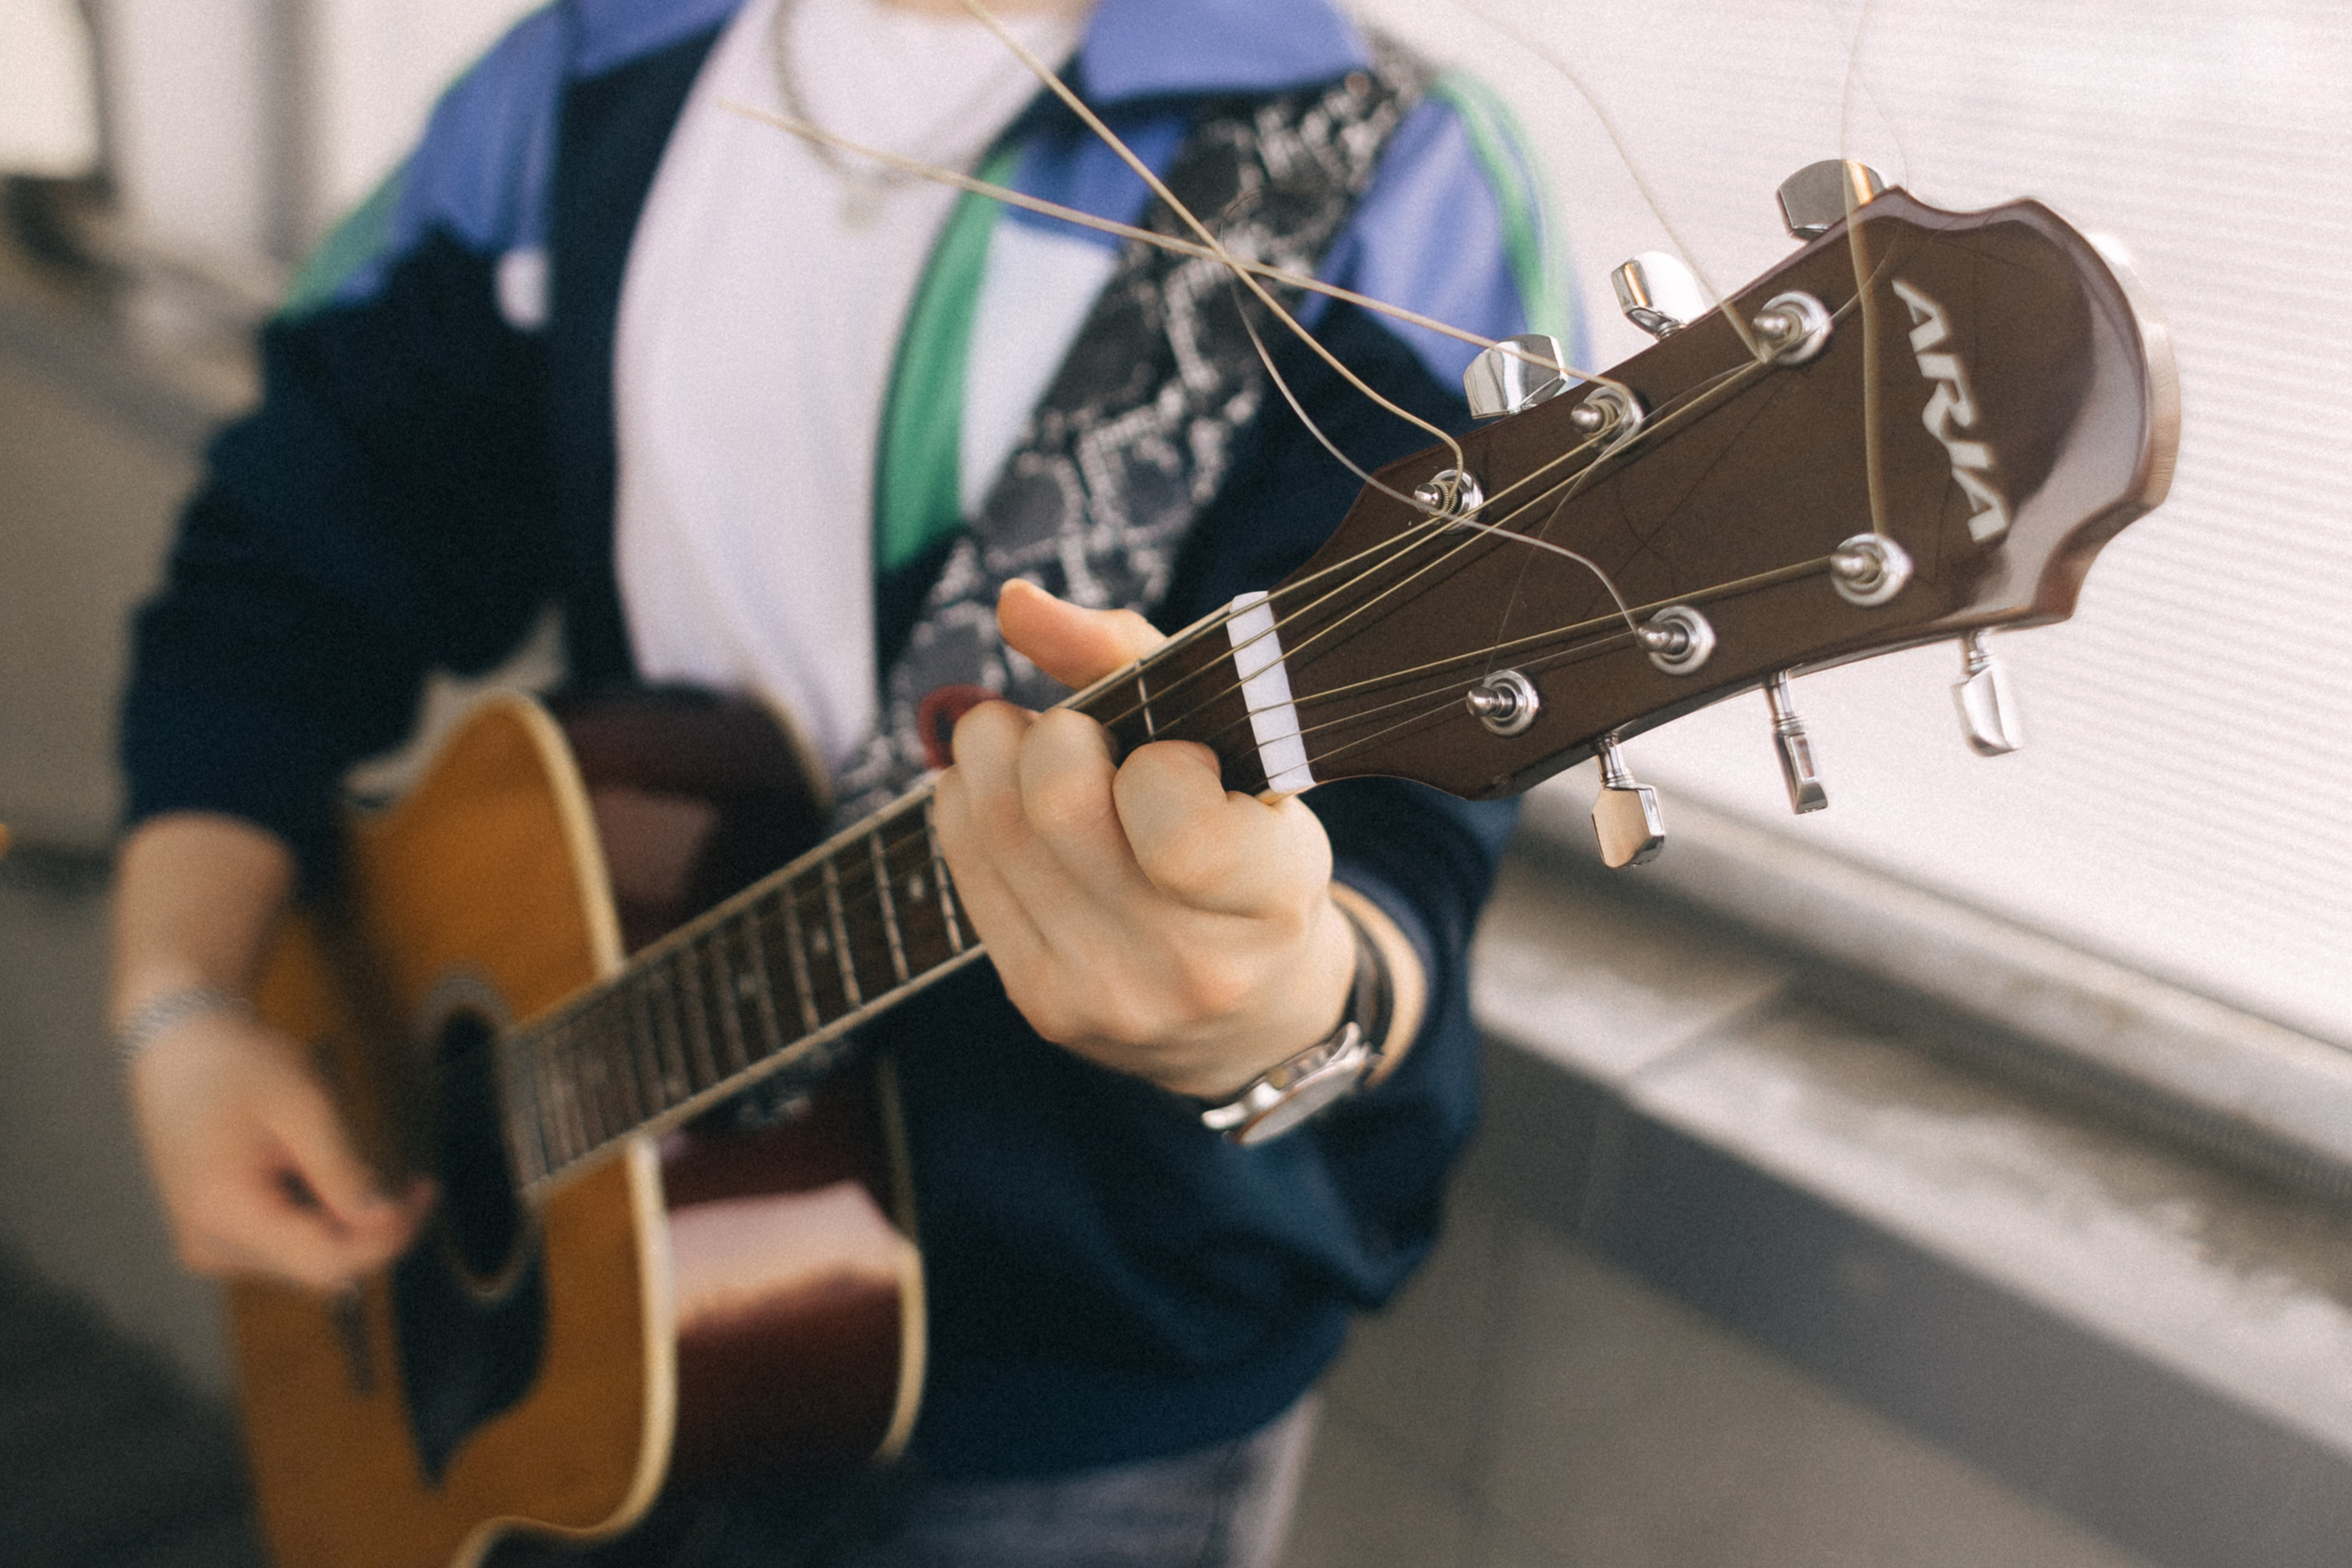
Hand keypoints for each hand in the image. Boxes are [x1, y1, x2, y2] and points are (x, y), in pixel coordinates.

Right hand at [128, 1005, 431, 1290]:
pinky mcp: (224, 1238)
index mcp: (225, 1214)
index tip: (426, 1194)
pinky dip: (326, 1215)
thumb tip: (384, 1216)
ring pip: (311, 1257)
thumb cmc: (239, 1064)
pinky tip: (322, 1170)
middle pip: (321, 1264)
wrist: (180, 1052)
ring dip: (351, 1220)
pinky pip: (292, 1244)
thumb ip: (343, 1166)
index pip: (325, 1262)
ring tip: (353, 1160)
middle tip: (416, 1181)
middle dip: (376, 1227)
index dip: (387, 1238)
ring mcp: (214, 1247)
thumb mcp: (302, 1103)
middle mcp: (213, 1246)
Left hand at [932, 580, 1358, 1098]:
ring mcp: (1104, 994)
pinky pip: (961, 864)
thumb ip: (1136, 658)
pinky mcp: (1038, 1006)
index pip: (1177, 823)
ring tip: (1043, 752)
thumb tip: (1013, 603)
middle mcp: (1186, 966)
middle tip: (1084, 733)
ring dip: (997, 753)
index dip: (1160, 762)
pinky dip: (971, 804)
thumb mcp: (1244, 754)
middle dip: (1055, 732)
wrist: (1252, 1016)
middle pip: (1055, 804)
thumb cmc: (1253, 853)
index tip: (1180, 759)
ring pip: (989, 824)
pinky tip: (1014, 802)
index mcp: (1269, 901)